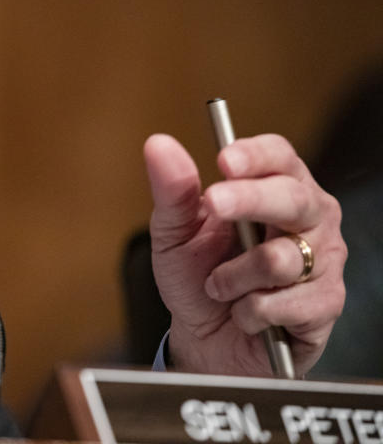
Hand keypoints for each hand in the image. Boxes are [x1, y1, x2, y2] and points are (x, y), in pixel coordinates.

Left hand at [144, 133, 345, 376]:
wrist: (206, 338)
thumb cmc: (196, 277)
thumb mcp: (173, 233)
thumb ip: (172, 191)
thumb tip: (158, 145)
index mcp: (274, 187)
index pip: (279, 156)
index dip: (256, 155)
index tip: (224, 160)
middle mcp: (308, 219)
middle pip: (294, 198)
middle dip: (250, 200)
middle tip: (214, 205)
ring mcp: (323, 261)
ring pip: (282, 258)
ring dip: (233, 276)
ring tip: (218, 286)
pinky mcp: (326, 304)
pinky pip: (288, 303)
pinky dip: (251, 311)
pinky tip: (244, 313)